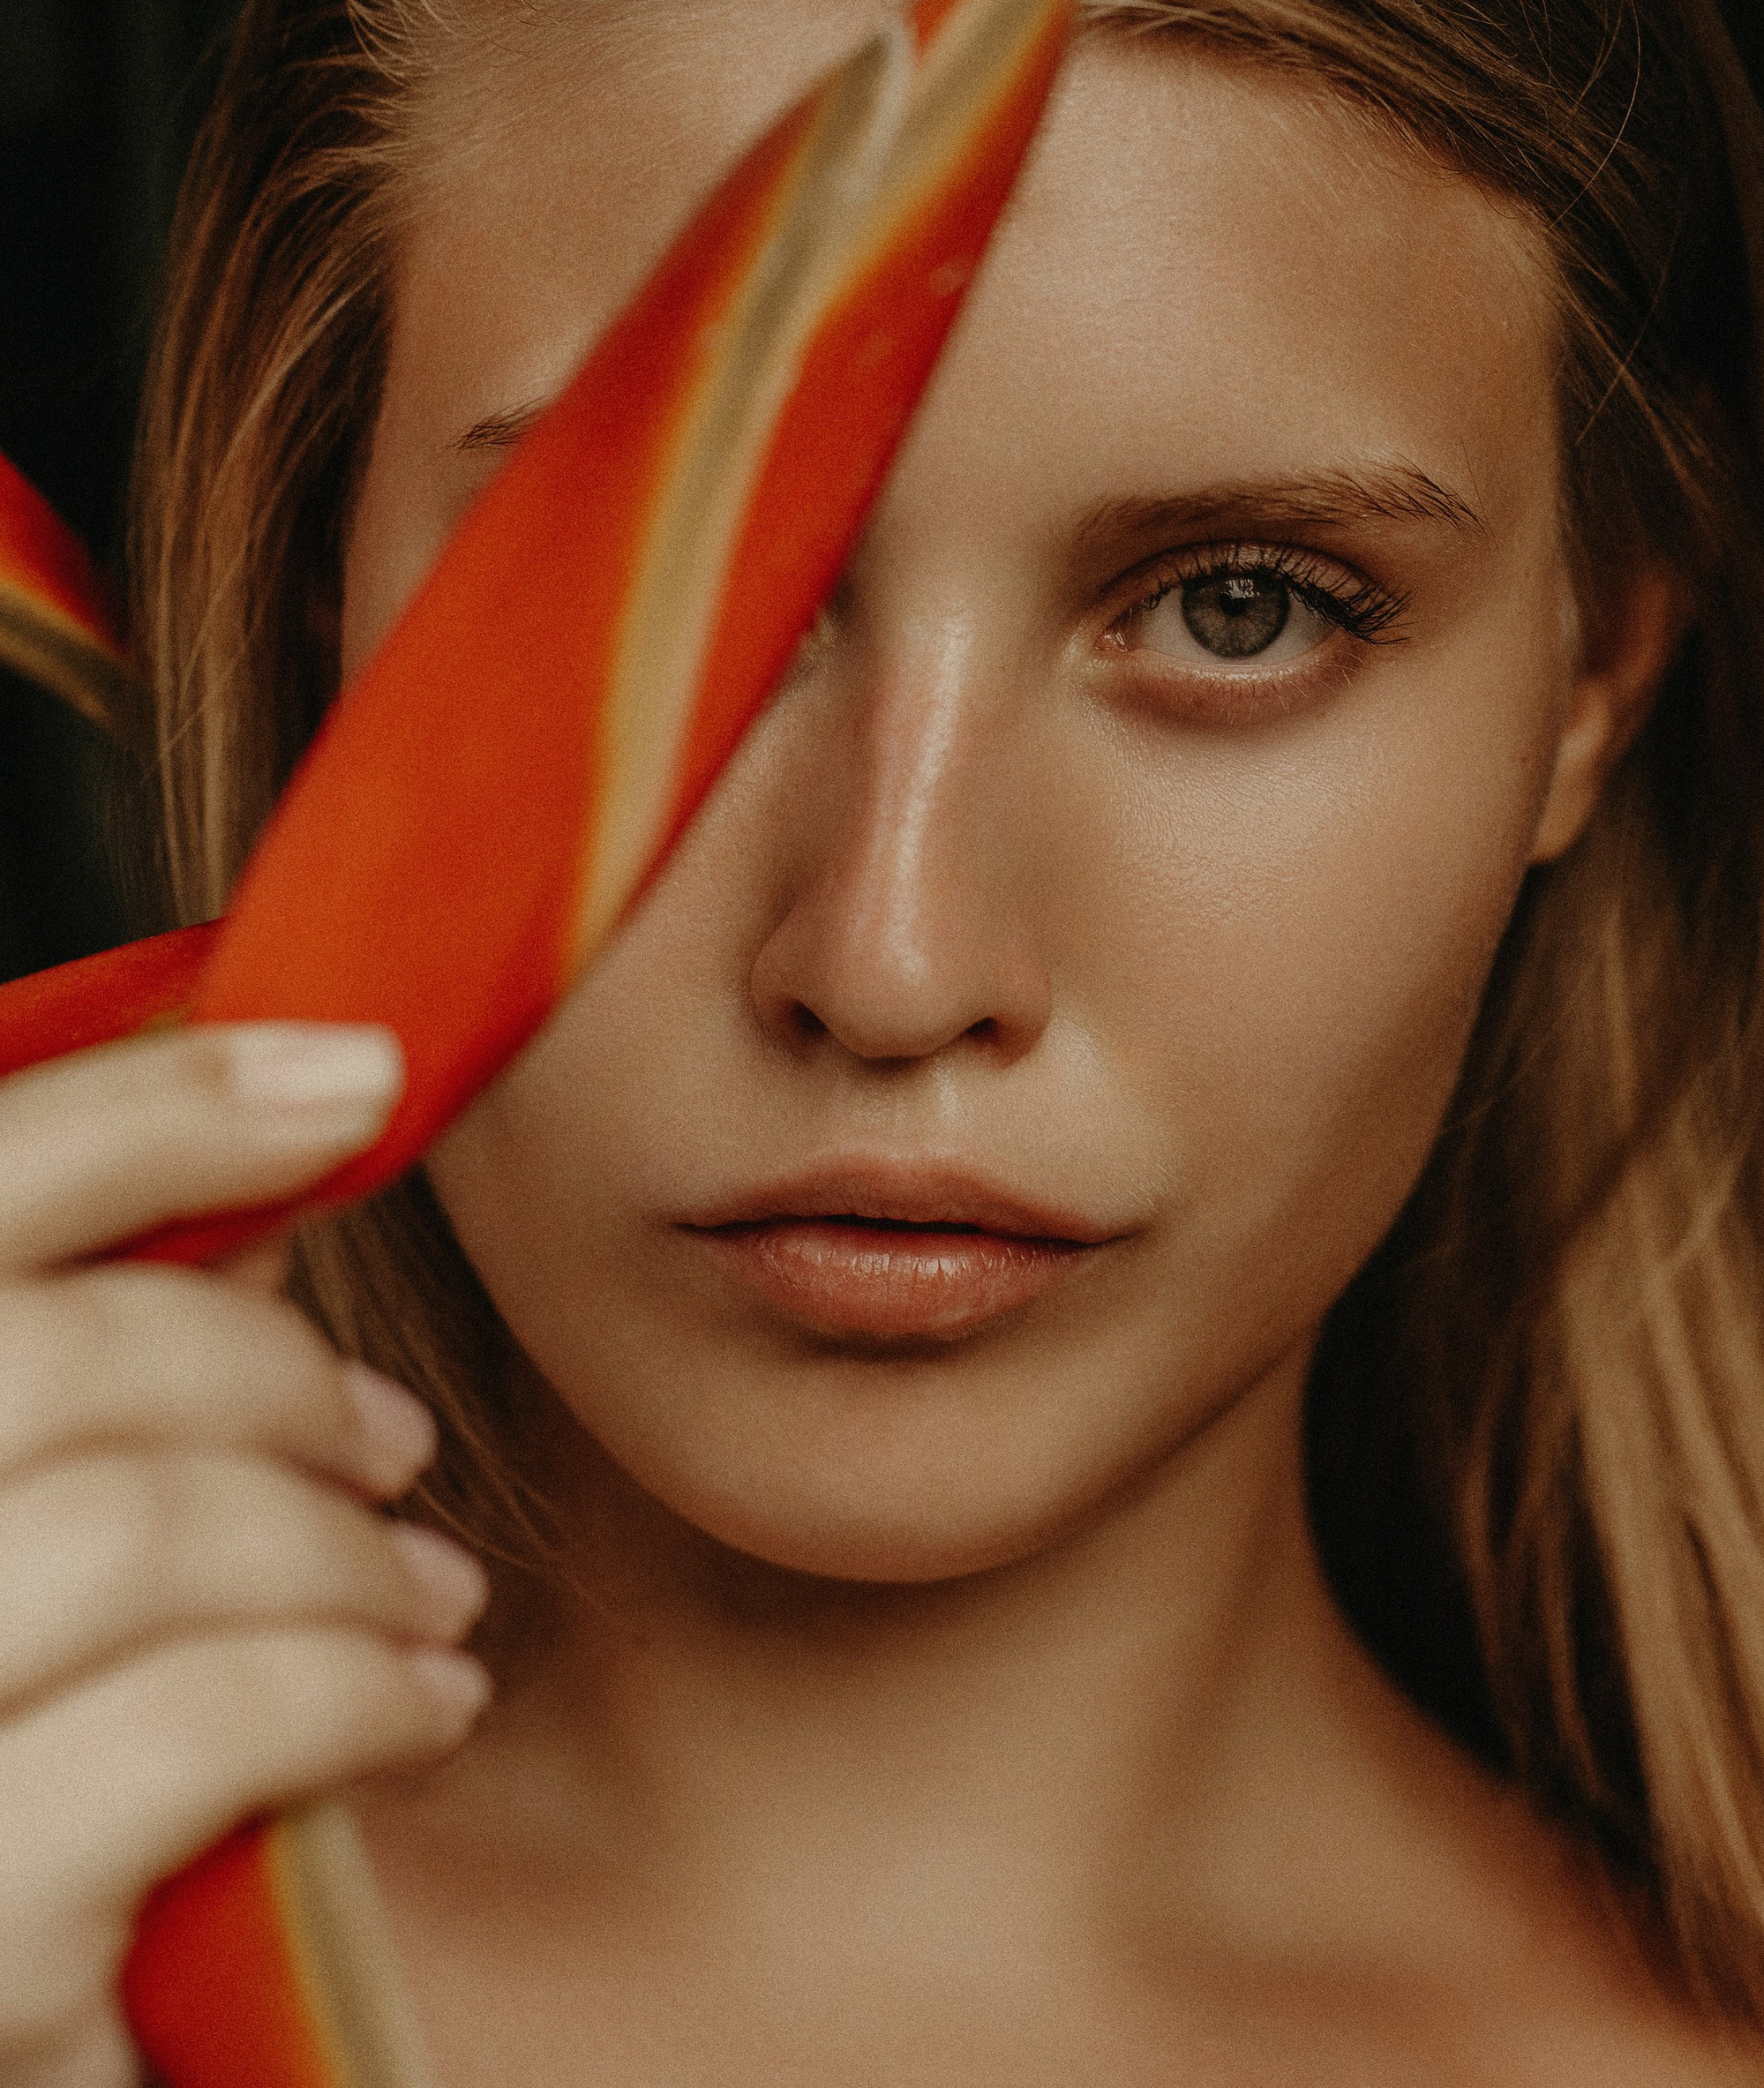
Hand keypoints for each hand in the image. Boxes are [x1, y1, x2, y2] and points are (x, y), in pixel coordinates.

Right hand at [0, 1022, 491, 2087]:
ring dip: (334, 1542)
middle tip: (389, 1437)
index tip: (359, 1072)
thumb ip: (75, 1393)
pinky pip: (193, 1728)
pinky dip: (349, 1689)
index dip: (154, 1109)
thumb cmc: (36, 1791)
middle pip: (52, 1356)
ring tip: (426, 1588)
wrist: (58, 2061)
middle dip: (265, 1369)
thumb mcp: (29, 1567)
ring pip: (136, 1529)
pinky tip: (416, 1705)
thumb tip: (252, 1211)